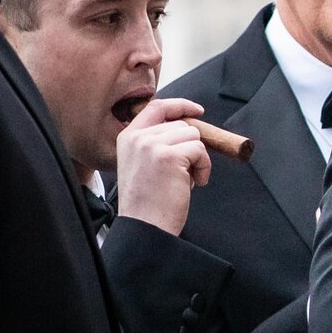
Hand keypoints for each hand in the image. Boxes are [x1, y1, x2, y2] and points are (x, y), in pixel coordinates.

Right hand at [113, 97, 208, 236]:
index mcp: (128, 137)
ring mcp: (152, 145)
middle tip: (181, 174)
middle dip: (191, 147)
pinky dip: (204, 168)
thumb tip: (189, 127)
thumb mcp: (143, 164)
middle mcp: (137, 138)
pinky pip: (200, 151)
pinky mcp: (170, 156)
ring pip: (194, 136)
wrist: (145, 226)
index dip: (180, 106)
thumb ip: (157, 142)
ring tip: (184, 180)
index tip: (198, 111)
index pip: (156, 107)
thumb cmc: (148, 202)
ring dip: (198, 159)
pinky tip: (191, 184)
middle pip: (182, 125)